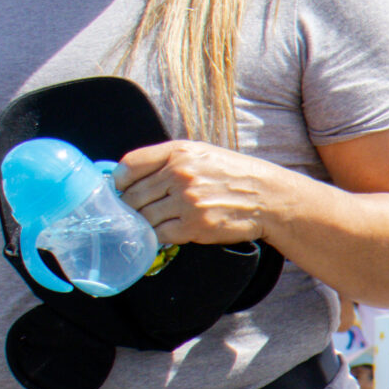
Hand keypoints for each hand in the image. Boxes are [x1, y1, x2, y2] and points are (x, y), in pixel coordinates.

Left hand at [116, 141, 284, 248]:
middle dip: (130, 207)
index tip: (120, 190)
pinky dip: (158, 236)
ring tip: (154, 223)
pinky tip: (167, 232)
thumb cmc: (234, 175)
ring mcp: (187, 202)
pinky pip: (160, 234)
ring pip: (144, 218)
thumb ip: (167, 160)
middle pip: (132, 196)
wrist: (269, 198)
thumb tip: (128, 178)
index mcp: (179, 152)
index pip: (129, 166)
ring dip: (144, 223)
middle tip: (136, 212)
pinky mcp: (195, 227)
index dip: (118, 182)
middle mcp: (181, 174)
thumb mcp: (202, 154)